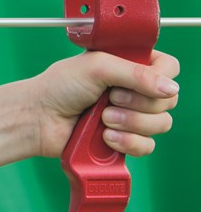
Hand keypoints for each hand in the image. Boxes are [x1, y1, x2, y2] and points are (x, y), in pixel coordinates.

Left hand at [34, 50, 178, 158]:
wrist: (38, 118)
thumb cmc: (59, 86)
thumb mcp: (97, 67)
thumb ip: (136, 73)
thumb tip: (171, 89)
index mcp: (129, 65)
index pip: (168, 68)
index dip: (159, 77)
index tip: (132, 80)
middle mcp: (134, 90)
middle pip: (168, 100)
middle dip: (138, 102)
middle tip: (109, 98)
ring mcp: (130, 116)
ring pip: (161, 124)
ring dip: (131, 122)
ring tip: (103, 119)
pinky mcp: (124, 140)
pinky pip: (147, 146)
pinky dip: (127, 142)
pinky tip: (106, 137)